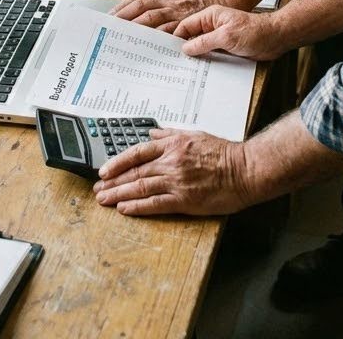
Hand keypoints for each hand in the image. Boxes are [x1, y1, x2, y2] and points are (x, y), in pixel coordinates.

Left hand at [93, 129, 249, 216]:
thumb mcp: (194, 134)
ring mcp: (176, 181)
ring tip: (104, 200)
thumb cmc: (223, 153)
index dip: (117, 162)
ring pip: (140, 188)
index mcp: (172, 145)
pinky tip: (124, 209)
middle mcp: (171, 162)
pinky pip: (155, 204)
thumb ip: (170, 135)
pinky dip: (137, 207)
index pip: (137, 152)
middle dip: (113, 182)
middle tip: (98, 189)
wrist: (244, 170)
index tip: (104, 170)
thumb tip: (151, 134)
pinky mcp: (184, 200)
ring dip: (118, 195)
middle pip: (134, 172)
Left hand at [111, 0, 228, 31]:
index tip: (109, 17)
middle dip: (123, 18)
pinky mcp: (187, 21)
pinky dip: (156, 37)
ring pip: (151, 18)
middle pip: (140, 7)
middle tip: (110, 29)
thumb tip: (137, 8)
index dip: (121, 7)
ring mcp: (177, 10)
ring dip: (135, 28)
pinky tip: (146, 45)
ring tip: (122, 38)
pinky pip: (168, 31)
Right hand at [174, 6, 284, 60]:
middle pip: (192, 37)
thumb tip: (186, 47)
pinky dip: (205, 62)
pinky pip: (210, 55)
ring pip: (201, 48)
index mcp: (211, 16)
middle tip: (173, 62)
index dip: (176, 37)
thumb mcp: (227, 36)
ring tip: (184, 69)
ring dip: (195, 57)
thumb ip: (205, 42)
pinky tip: (200, 71)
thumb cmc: (255, 31)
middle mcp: (213, 26)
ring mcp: (219, 37)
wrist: (275, 39)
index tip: (167, 50)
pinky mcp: (225, 48)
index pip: (186, 25)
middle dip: (183, 49)